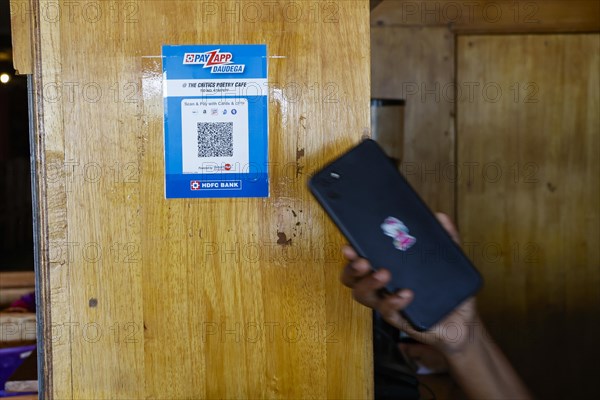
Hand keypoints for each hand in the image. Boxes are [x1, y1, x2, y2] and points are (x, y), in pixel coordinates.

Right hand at [340, 213, 478, 355]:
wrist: (463, 323)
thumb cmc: (448, 292)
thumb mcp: (449, 262)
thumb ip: (445, 239)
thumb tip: (440, 217)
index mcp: (388, 270)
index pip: (361, 261)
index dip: (351, 254)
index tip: (349, 245)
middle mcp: (383, 288)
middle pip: (353, 280)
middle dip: (352, 269)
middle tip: (363, 261)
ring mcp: (389, 304)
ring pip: (364, 296)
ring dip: (369, 283)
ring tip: (384, 274)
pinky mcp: (400, 320)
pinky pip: (388, 312)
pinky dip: (394, 301)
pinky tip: (406, 294)